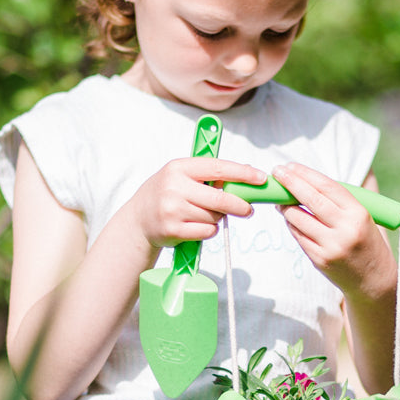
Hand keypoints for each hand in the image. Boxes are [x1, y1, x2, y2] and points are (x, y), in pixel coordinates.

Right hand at [130, 157, 266, 249]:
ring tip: (205, 215)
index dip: (242, 174)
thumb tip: (247, 173)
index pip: (218, 168)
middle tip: (247, 209)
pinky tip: (198, 226)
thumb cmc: (167, 194)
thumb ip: (210, 174)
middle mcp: (174, 187)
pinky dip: (209, 230)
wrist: (139, 219)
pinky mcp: (173, 230)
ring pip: (213, 217)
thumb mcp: (182, 175)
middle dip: (239, 205)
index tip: (260, 178)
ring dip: (218, 218)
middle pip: (220, 198)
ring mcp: (172, 209)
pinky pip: (206, 231)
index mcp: (179, 167)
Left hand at [272, 163, 397, 298]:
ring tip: (281, 199)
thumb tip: (311, 180)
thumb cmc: (367, 242)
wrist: (374, 280)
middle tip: (277, 172)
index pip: (327, 186)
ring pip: (298, 219)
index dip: (306, 174)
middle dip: (290, 183)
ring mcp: (331, 246)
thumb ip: (342, 200)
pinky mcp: (319, 260)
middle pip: (311, 199)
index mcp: (359, 213)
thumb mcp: (364, 217)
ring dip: (286, 206)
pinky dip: (292, 224)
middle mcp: (345, 229)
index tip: (290, 166)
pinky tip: (290, 218)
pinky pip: (299, 236)